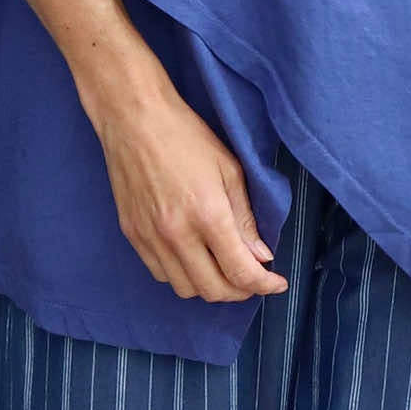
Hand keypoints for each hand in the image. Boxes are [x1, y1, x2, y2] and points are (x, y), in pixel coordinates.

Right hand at [95, 88, 289, 304]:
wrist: (134, 118)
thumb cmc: (185, 135)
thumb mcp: (228, 168)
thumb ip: (245, 218)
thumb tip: (260, 255)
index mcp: (207, 215)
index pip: (241, 271)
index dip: (264, 284)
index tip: (277, 283)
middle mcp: (177, 234)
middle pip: (213, 290)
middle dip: (240, 291)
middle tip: (252, 277)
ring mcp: (150, 238)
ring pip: (185, 288)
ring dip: (209, 286)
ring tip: (222, 268)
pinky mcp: (132, 235)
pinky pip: (160, 274)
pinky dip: (181, 275)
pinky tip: (192, 257)